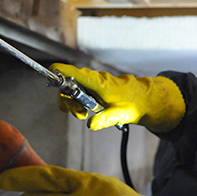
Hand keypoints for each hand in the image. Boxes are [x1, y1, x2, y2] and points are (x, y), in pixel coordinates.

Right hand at [52, 63, 185, 131]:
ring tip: (84, 114)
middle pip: (69, 84)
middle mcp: (95, 80)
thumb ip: (105, 118)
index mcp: (99, 83)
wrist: (146, 100)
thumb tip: (91, 124)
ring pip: (74, 89)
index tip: (50, 72)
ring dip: (73, 102)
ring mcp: (95, 84)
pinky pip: (81, 91)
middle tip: (78, 113)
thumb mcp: (121, 114)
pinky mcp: (96, 88)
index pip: (75, 73)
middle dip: (67, 99)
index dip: (61, 71)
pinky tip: (87, 111)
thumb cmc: (135, 104)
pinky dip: (79, 101)